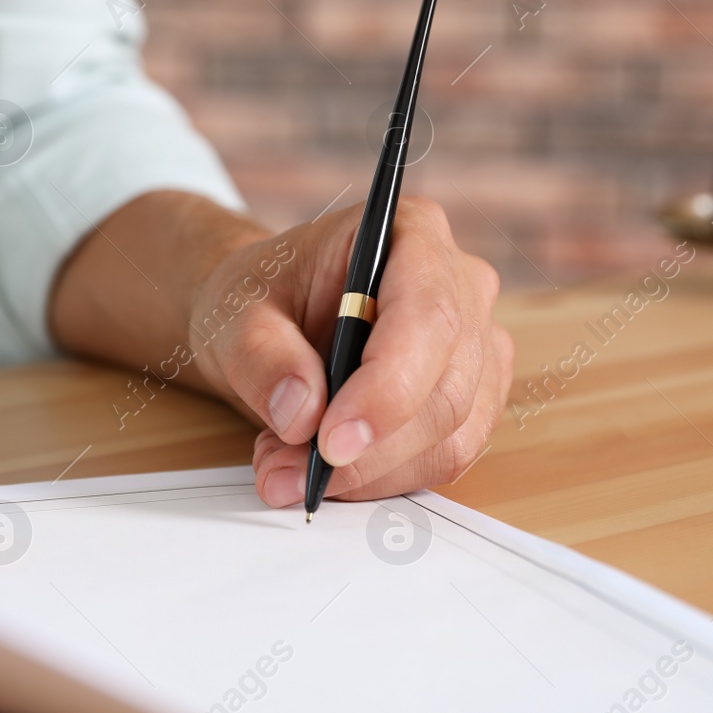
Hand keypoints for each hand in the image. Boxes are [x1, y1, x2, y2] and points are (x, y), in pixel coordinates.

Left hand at [192, 197, 512, 505]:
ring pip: (450, 435)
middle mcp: (461, 285)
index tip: (330, 443)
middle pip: (447, 389)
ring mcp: (477, 345)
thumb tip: (302, 414)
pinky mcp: (473, 399)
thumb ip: (263, 357)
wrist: (270, 314)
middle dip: (365, 449)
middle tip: (282, 470)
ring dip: (366, 473)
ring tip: (285, 465)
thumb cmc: (262, 296)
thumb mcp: (236, 314)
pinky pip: (444, 458)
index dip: (387, 388)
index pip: (427, 316)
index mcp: (411, 233)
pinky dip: (379, 479)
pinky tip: (322, 468)